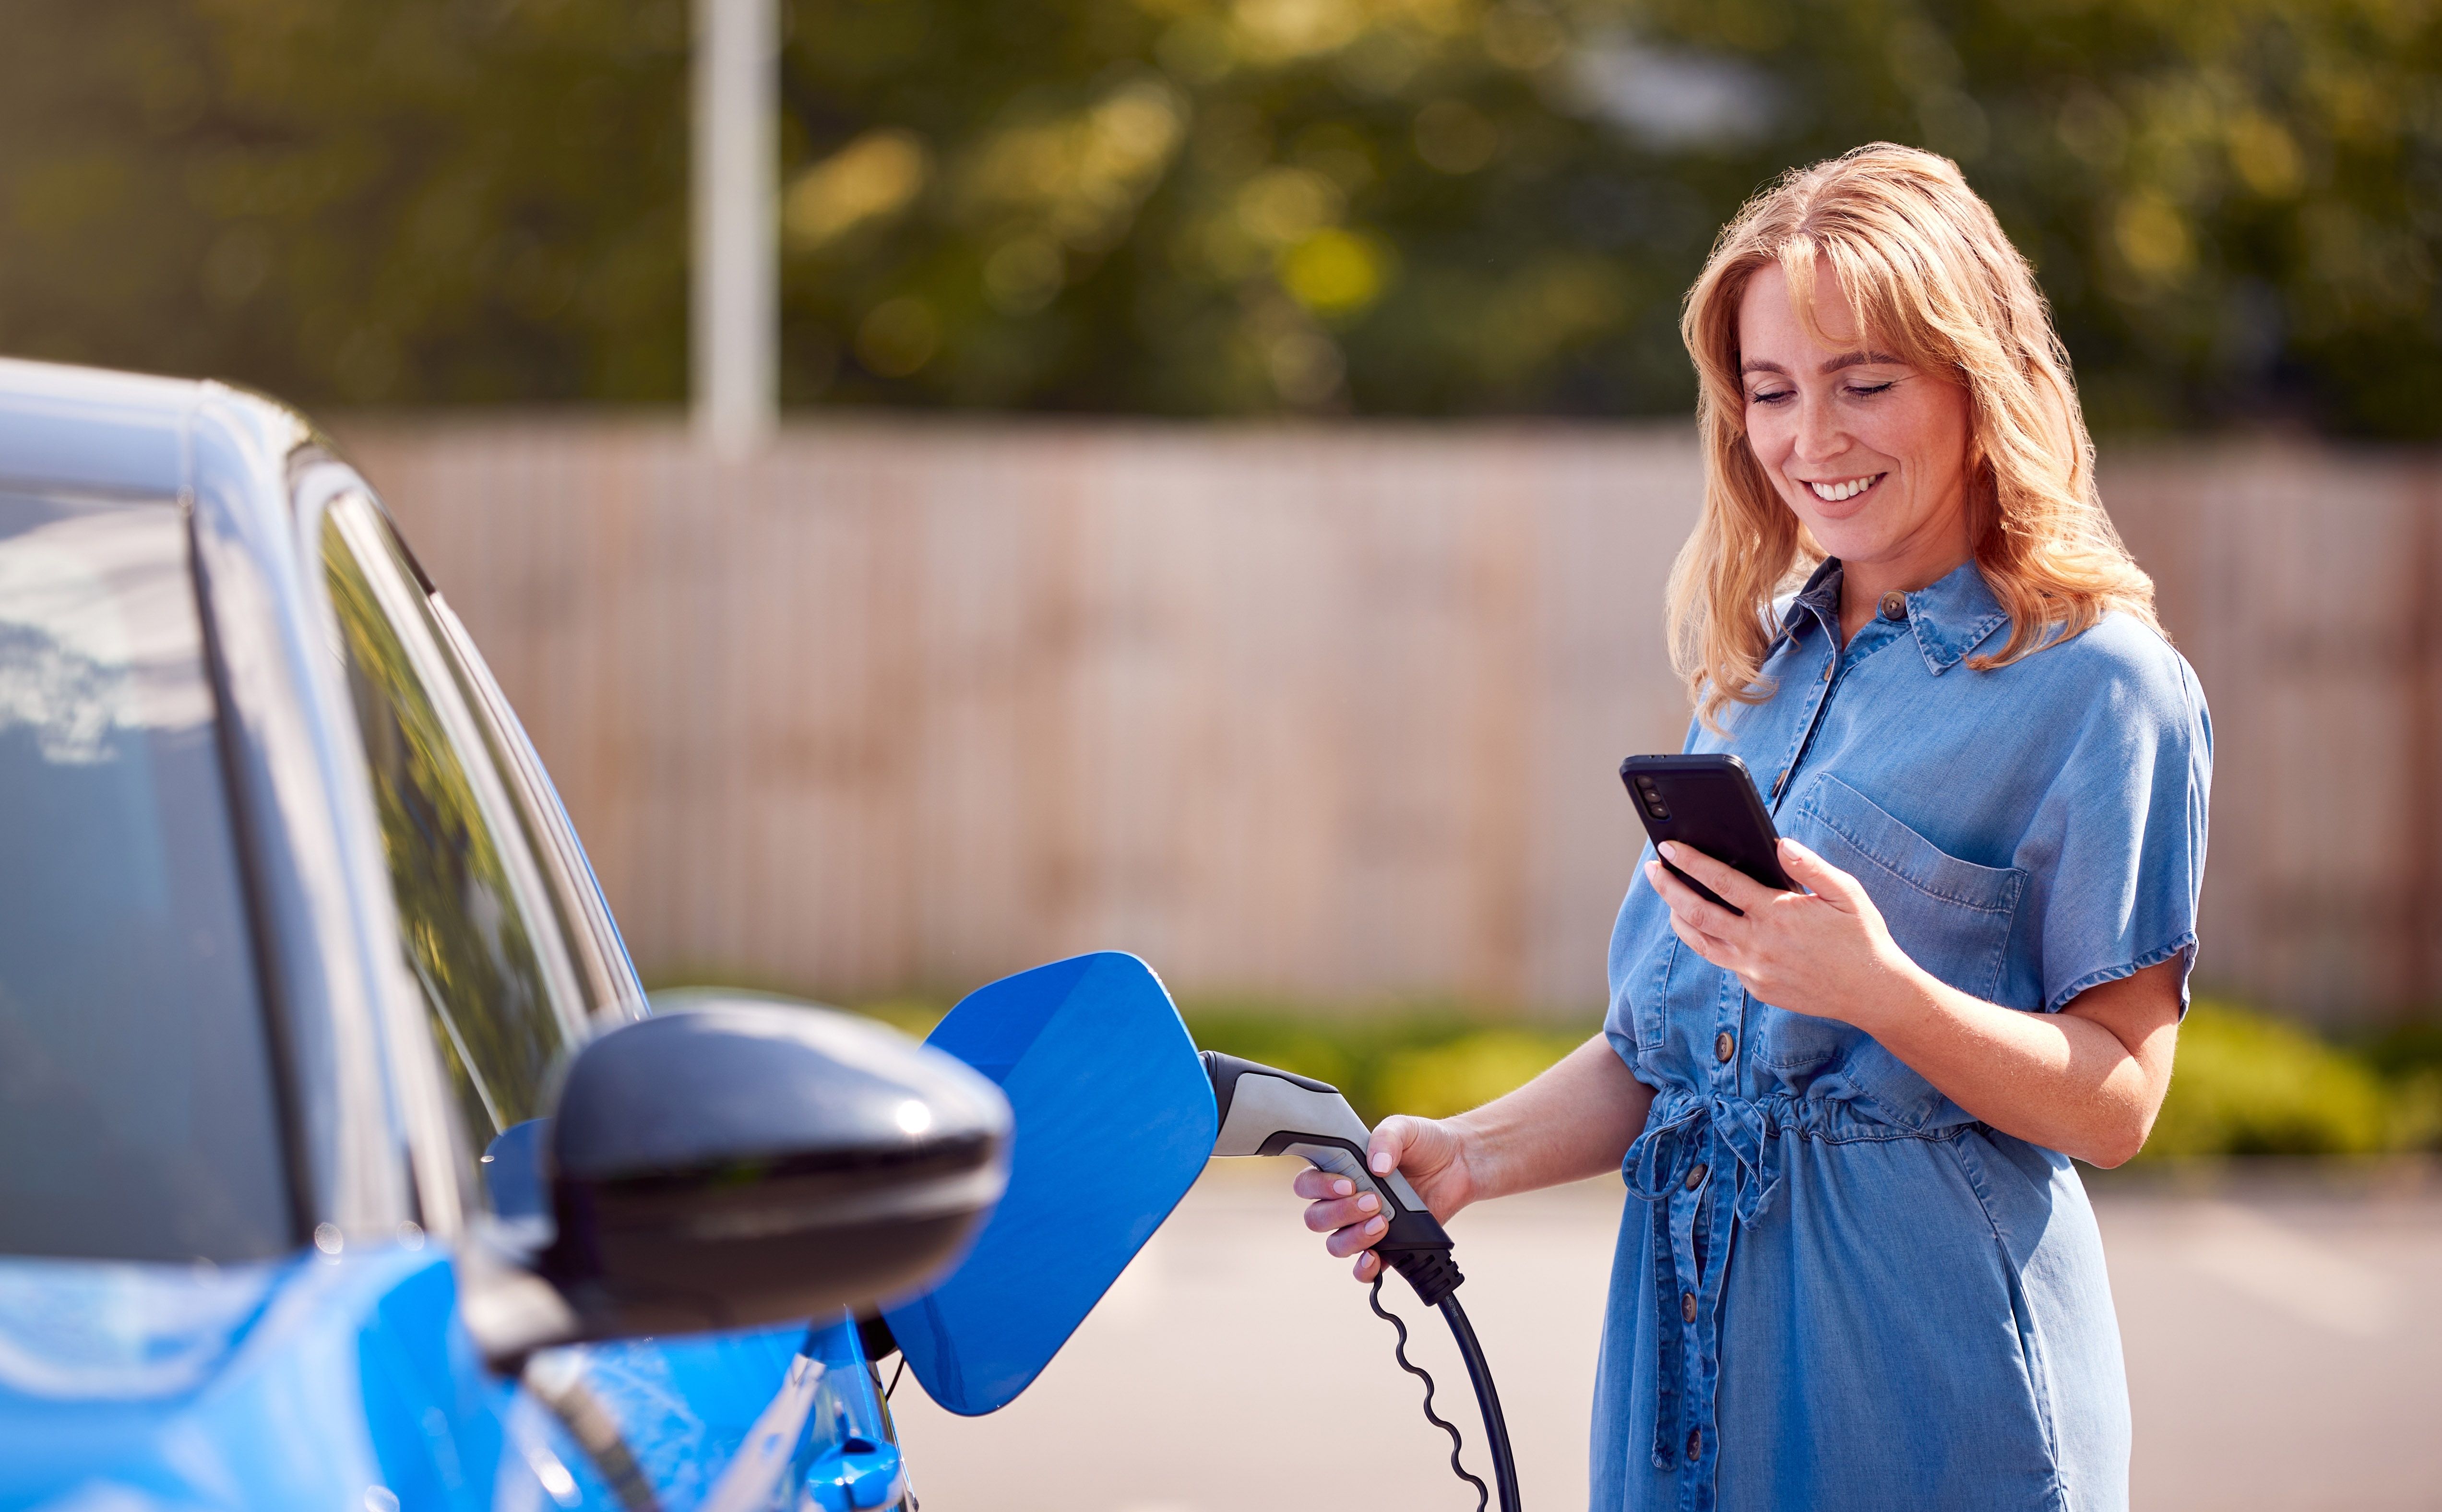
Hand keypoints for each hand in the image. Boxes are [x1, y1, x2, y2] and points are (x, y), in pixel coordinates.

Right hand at [1292, 1115, 1474, 1282]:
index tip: (1347, 1184)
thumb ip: (1386, 1138)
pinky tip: (1375, 1257)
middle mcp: (1345, 1201)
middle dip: (1341, 1213)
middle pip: (1317, 1218)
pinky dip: (1364, 1268)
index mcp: (1340, 1170)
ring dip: (1354, 1237)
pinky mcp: (1387, 1246)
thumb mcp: (1404, 1129)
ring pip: (1336, 1244)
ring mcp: (1363, 1225)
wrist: (1458, 1164)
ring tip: (1383, 1223)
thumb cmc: (1424, 1143)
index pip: (1308, 1184)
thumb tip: (1377, 1166)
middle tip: (1373, 1201)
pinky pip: (1363, 1268)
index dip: (1319, 1187)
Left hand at [1643, 838, 1919, 1026]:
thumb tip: (1780, 844)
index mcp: (1777, 914)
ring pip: (1701, 942)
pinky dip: (1713, 942)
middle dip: (1668, 887)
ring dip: (1679, 918)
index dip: (1690, 862)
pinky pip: (1726, 962)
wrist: (1874, 993)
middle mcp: (1758, 944)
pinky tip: (1712, 928)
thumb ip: (1811, 866)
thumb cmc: (1862, 938)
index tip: (1668, 847)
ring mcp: (1754, 970)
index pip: (1720, 882)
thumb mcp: (1846, 893)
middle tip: (1653, 870)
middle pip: (1696, 912)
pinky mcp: (1758, 989)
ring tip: (1670, 900)